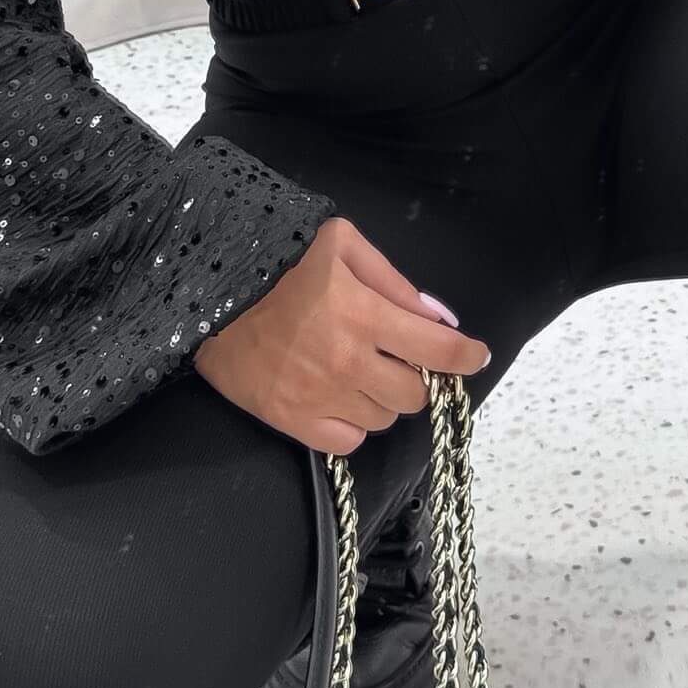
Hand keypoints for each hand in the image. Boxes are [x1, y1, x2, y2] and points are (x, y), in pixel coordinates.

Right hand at [190, 215, 492, 456]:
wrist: (211, 292)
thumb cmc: (281, 259)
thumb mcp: (342, 245)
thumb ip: (394, 280)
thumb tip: (439, 318)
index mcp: (363, 313)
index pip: (436, 347)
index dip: (465, 355)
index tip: (476, 355)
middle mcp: (347, 362)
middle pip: (413, 394)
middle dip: (415, 374)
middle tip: (397, 355)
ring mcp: (319, 397)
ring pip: (383, 419)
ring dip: (383, 397)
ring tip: (360, 369)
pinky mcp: (291, 421)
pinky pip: (347, 442)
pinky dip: (353, 424)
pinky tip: (339, 397)